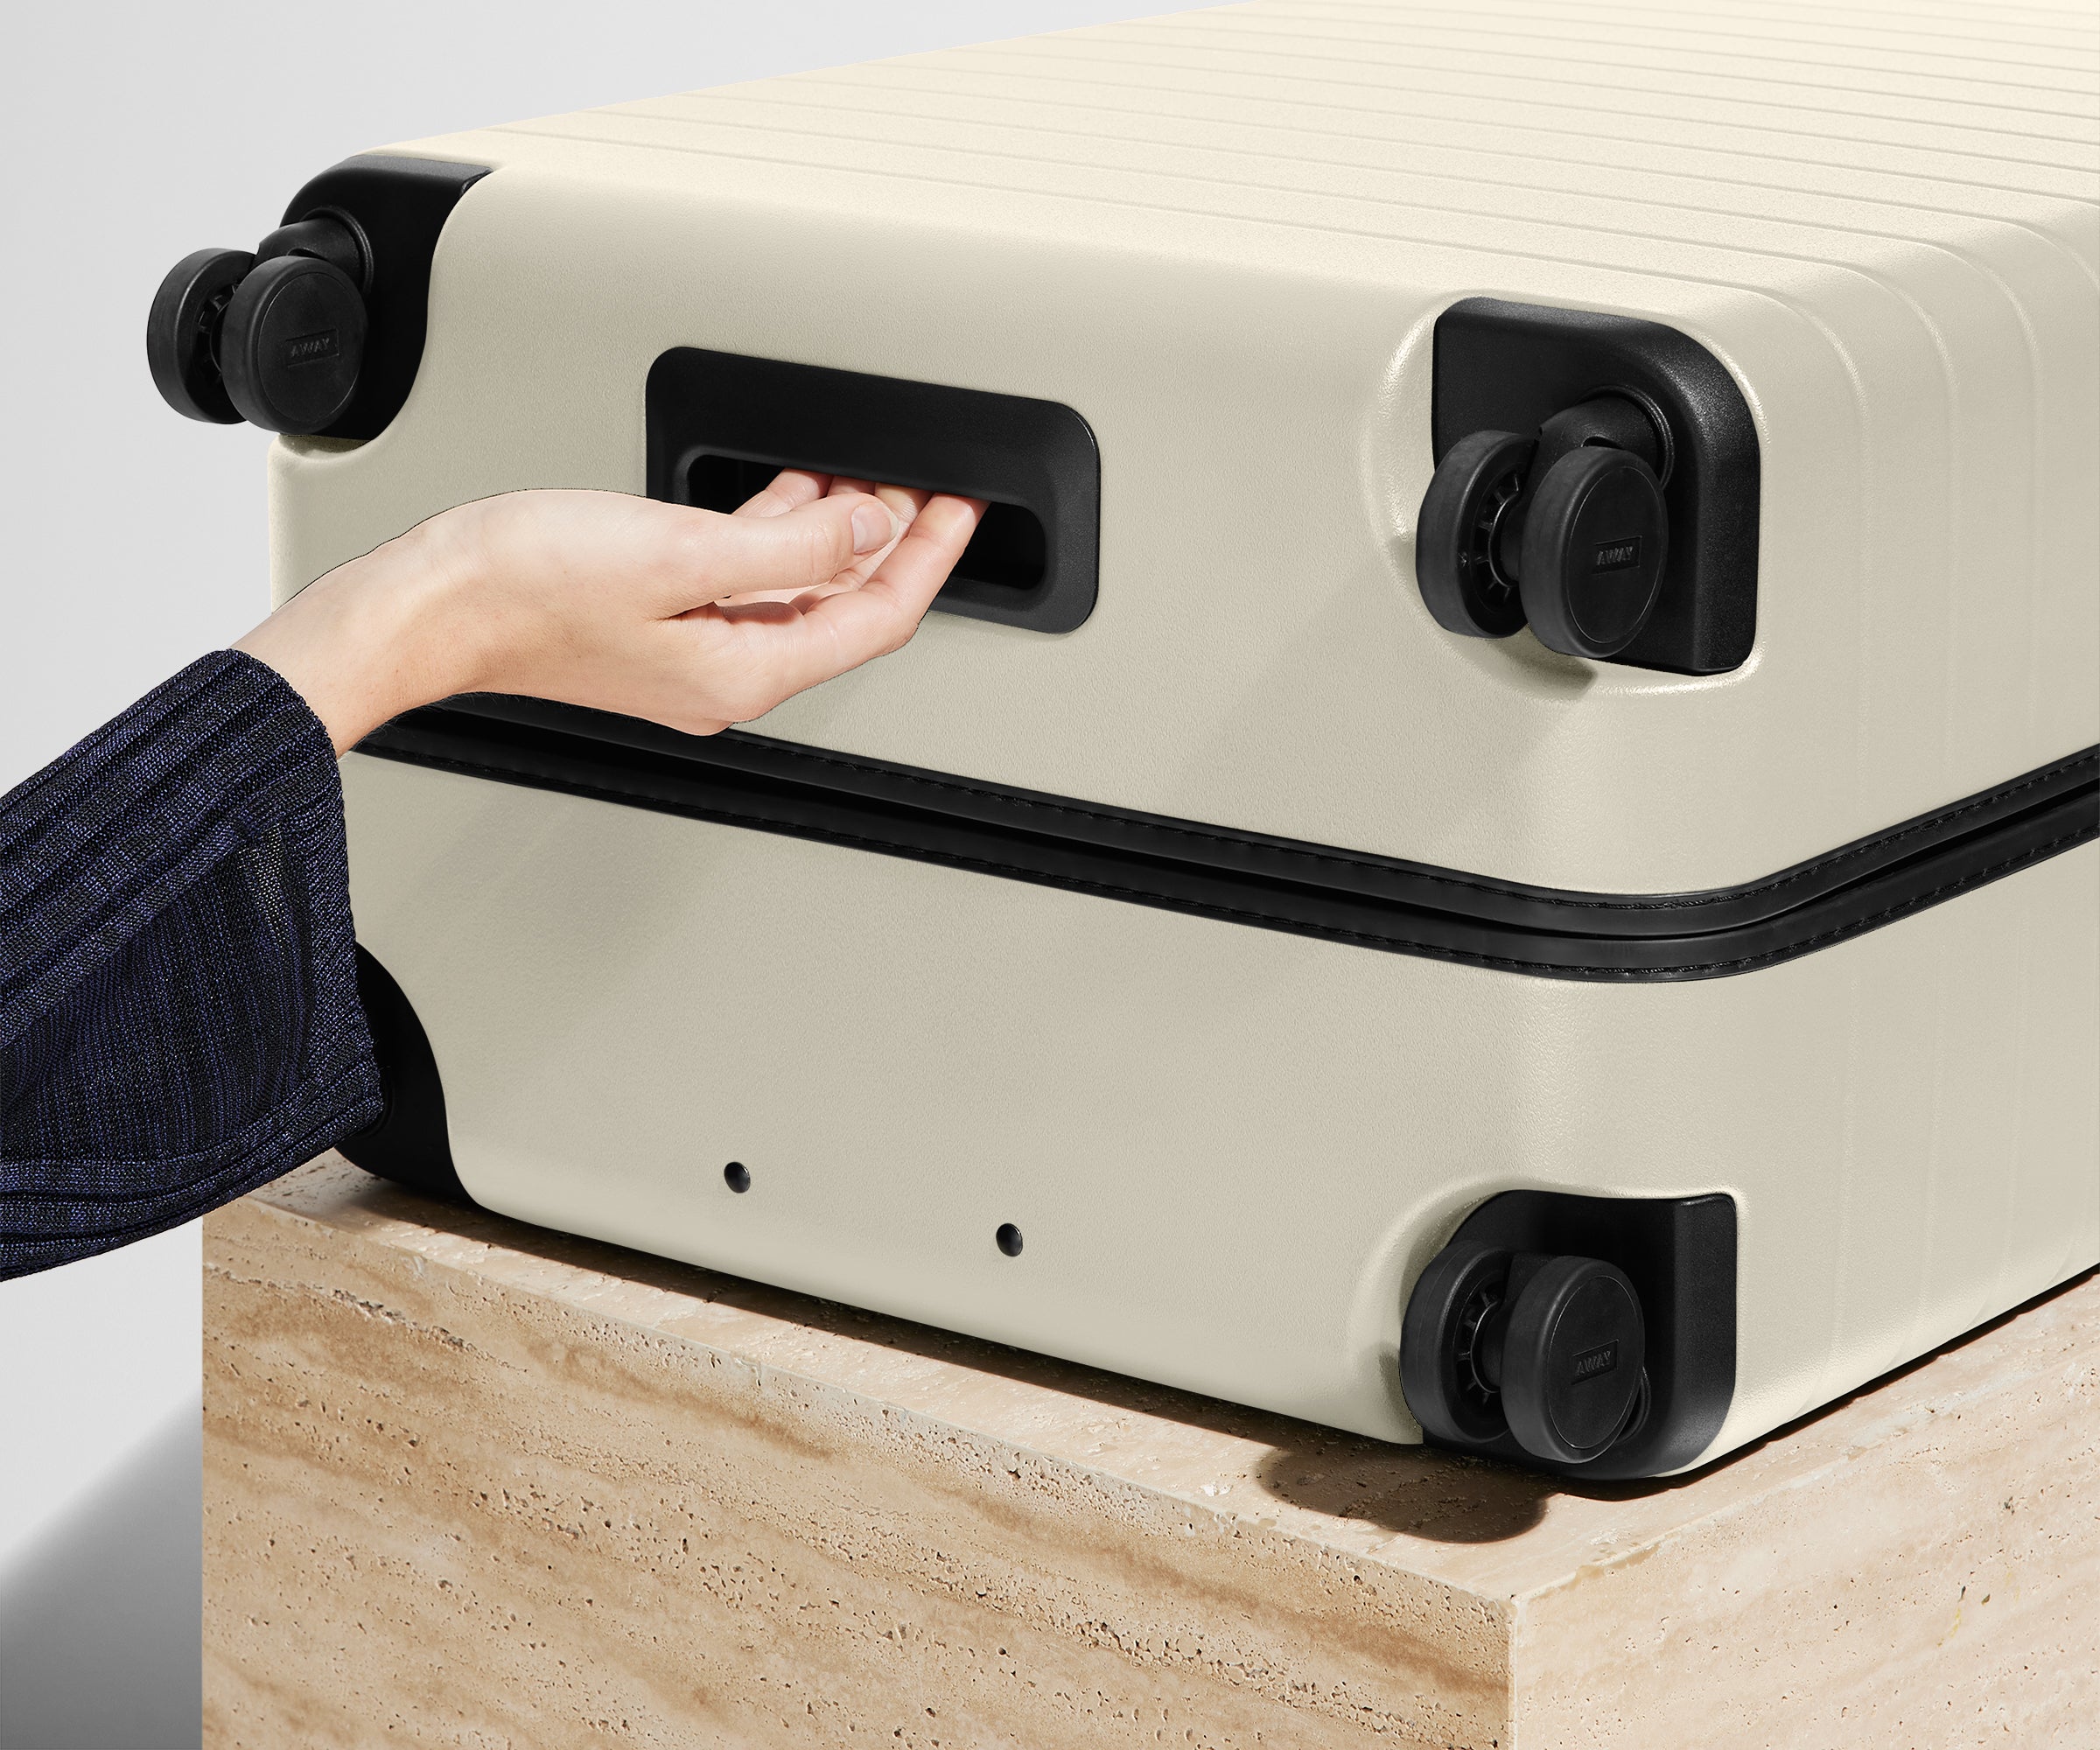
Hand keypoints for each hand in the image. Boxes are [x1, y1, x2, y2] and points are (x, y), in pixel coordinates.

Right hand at [235, 474, 983, 754]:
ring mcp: (691, 653)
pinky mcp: (658, 625)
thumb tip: (866, 535)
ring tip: (866, 484)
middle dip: (892, 546)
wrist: (428, 604)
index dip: (928, 561)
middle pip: (844, 611)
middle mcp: (726, 673)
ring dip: (837, 538)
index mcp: (745, 670)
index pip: (875, 620)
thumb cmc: (524, 587)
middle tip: (925, 489)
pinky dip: (779, 538)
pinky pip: (745, 582)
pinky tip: (788, 500)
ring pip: (795, 593)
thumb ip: (788, 546)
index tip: (960, 511)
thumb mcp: (681, 550)